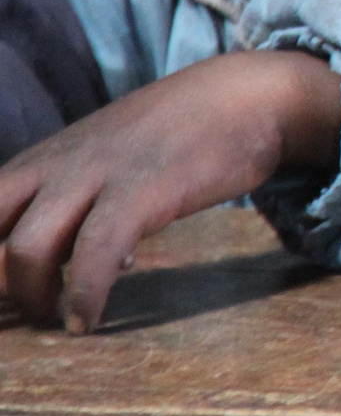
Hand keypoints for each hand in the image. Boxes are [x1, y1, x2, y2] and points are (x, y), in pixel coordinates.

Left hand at [0, 51, 340, 332]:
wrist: (243, 96)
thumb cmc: (177, 134)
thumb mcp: (106, 161)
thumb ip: (77, 206)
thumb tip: (69, 268)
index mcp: (42, 160)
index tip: (3, 293)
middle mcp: (57, 165)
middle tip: (18, 313)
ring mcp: (98, 175)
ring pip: (26, 247)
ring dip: (29, 297)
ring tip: (52, 319)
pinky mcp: (143, 190)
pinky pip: (96, 252)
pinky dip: (84, 294)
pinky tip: (88, 319)